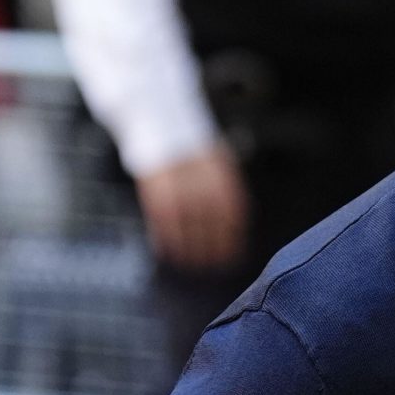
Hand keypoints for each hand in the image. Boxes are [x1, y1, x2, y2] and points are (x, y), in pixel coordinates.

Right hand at [136, 144, 247, 270]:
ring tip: (191, 266)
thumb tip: (234, 222)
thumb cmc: (194, 147)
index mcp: (224, 185)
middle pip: (212, 233)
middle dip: (212, 254)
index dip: (232, 243)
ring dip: (190, 254)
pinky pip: (165, 229)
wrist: (165, 126)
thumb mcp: (220, 164)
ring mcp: (182, 198)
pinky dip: (167, 243)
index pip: (233, 222)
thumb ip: (227, 192)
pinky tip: (168, 253)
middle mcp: (206, 194)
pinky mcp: (159, 200)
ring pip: (189, 236)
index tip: (231, 257)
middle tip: (211, 268)